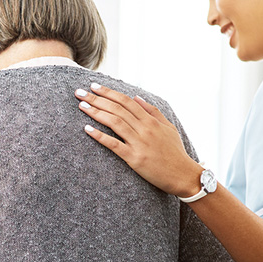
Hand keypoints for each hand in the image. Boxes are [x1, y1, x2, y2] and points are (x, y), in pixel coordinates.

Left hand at [76, 83, 202, 197]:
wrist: (183, 175)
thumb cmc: (176, 152)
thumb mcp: (168, 127)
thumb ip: (153, 111)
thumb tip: (137, 97)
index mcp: (151, 120)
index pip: (126, 101)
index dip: (109, 92)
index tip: (94, 86)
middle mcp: (144, 129)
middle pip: (117, 108)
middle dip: (96, 98)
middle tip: (79, 92)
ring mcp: (139, 143)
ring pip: (114, 122)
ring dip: (95, 112)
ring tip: (81, 106)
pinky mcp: (134, 158)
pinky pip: (114, 144)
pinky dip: (100, 136)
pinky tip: (87, 129)